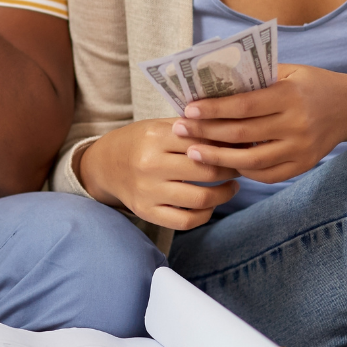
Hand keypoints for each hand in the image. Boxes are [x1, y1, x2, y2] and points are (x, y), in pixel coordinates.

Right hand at [77, 119, 239, 229]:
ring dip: (224, 194)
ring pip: (201, 198)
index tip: (242, 145)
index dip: (228, 144)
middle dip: (231, 168)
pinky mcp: (147, 212)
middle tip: (241, 165)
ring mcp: (148, 192)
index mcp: (156, 137)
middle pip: (206, 171)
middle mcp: (151, 165)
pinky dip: (205, 214)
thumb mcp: (159, 126)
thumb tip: (233, 132)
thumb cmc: (139, 141)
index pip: (203, 141)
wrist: (104, 165)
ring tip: (232, 186)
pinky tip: (211, 204)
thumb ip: (191, 128)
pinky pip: (185, 220)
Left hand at [173, 64, 346, 182]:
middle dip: (205, 132)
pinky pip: (266, 175)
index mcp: (290, 96)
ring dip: (217, 158)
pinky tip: (224, 163)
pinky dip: (242, 171)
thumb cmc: (312, 83)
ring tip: (193, 152)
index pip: (243, 106)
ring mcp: (300, 149)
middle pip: (241, 134)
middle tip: (179, 129)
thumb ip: (256, 78)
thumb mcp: (288, 71)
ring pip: (250, 161)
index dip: (213, 109)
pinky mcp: (303, 166)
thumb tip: (213, 83)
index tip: (188, 109)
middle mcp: (296, 125)